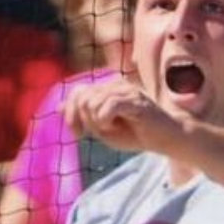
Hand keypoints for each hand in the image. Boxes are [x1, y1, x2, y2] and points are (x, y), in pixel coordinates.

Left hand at [64, 78, 179, 155]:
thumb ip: (83, 116)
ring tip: (113, 127)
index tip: (77, 134)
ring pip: (93, 102)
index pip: (78, 92)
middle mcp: (114, 85)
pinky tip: (114, 125)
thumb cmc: (136, 134)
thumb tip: (58, 108)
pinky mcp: (134, 99)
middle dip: (84, 120)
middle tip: (97, 133)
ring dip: (98, 122)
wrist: (165, 138)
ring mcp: (125, 90)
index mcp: (107, 89)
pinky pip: (108, 106)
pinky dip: (106, 120)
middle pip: (83, 98)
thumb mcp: (103, 128)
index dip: (70, 113)